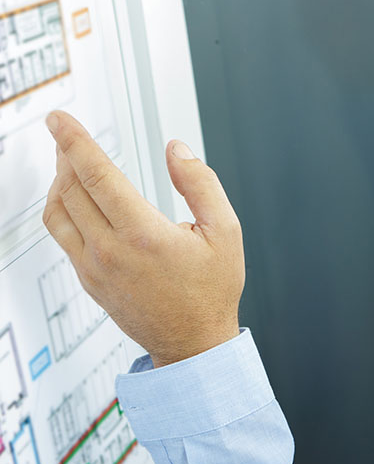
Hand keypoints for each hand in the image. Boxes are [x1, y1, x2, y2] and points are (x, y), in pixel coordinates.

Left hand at [42, 110, 243, 366]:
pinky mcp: (88, 280)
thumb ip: (201, 184)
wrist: (193, 343)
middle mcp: (111, 251)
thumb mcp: (227, 232)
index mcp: (144, 235)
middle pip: (70, 188)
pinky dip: (62, 208)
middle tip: (67, 134)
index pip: (97, 175)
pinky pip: (61, 236)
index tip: (60, 120)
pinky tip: (75, 199)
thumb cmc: (211, 292)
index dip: (74, 141)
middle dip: (64, 154)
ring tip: (69, 163)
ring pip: (57, 212)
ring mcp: (94, 268)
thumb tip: (177, 151)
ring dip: (58, 181)